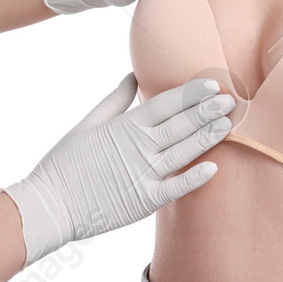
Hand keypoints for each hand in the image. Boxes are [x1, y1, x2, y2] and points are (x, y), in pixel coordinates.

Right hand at [0, 74, 234, 265]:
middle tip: (232, 100)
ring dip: (208, 137)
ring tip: (229, 123)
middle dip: (207, 111)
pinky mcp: (143, 201)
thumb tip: (132, 77)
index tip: (212, 83)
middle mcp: (138, 147)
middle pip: (180, 124)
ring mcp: (143, 174)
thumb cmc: (64, 164)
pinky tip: (214, 167)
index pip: (165, 103)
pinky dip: (194, 178)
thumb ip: (114, 101)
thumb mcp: (87, 124)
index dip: (191, 93)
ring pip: (183, 151)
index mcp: (125, 126)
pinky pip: (175, 188)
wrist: (51, 205)